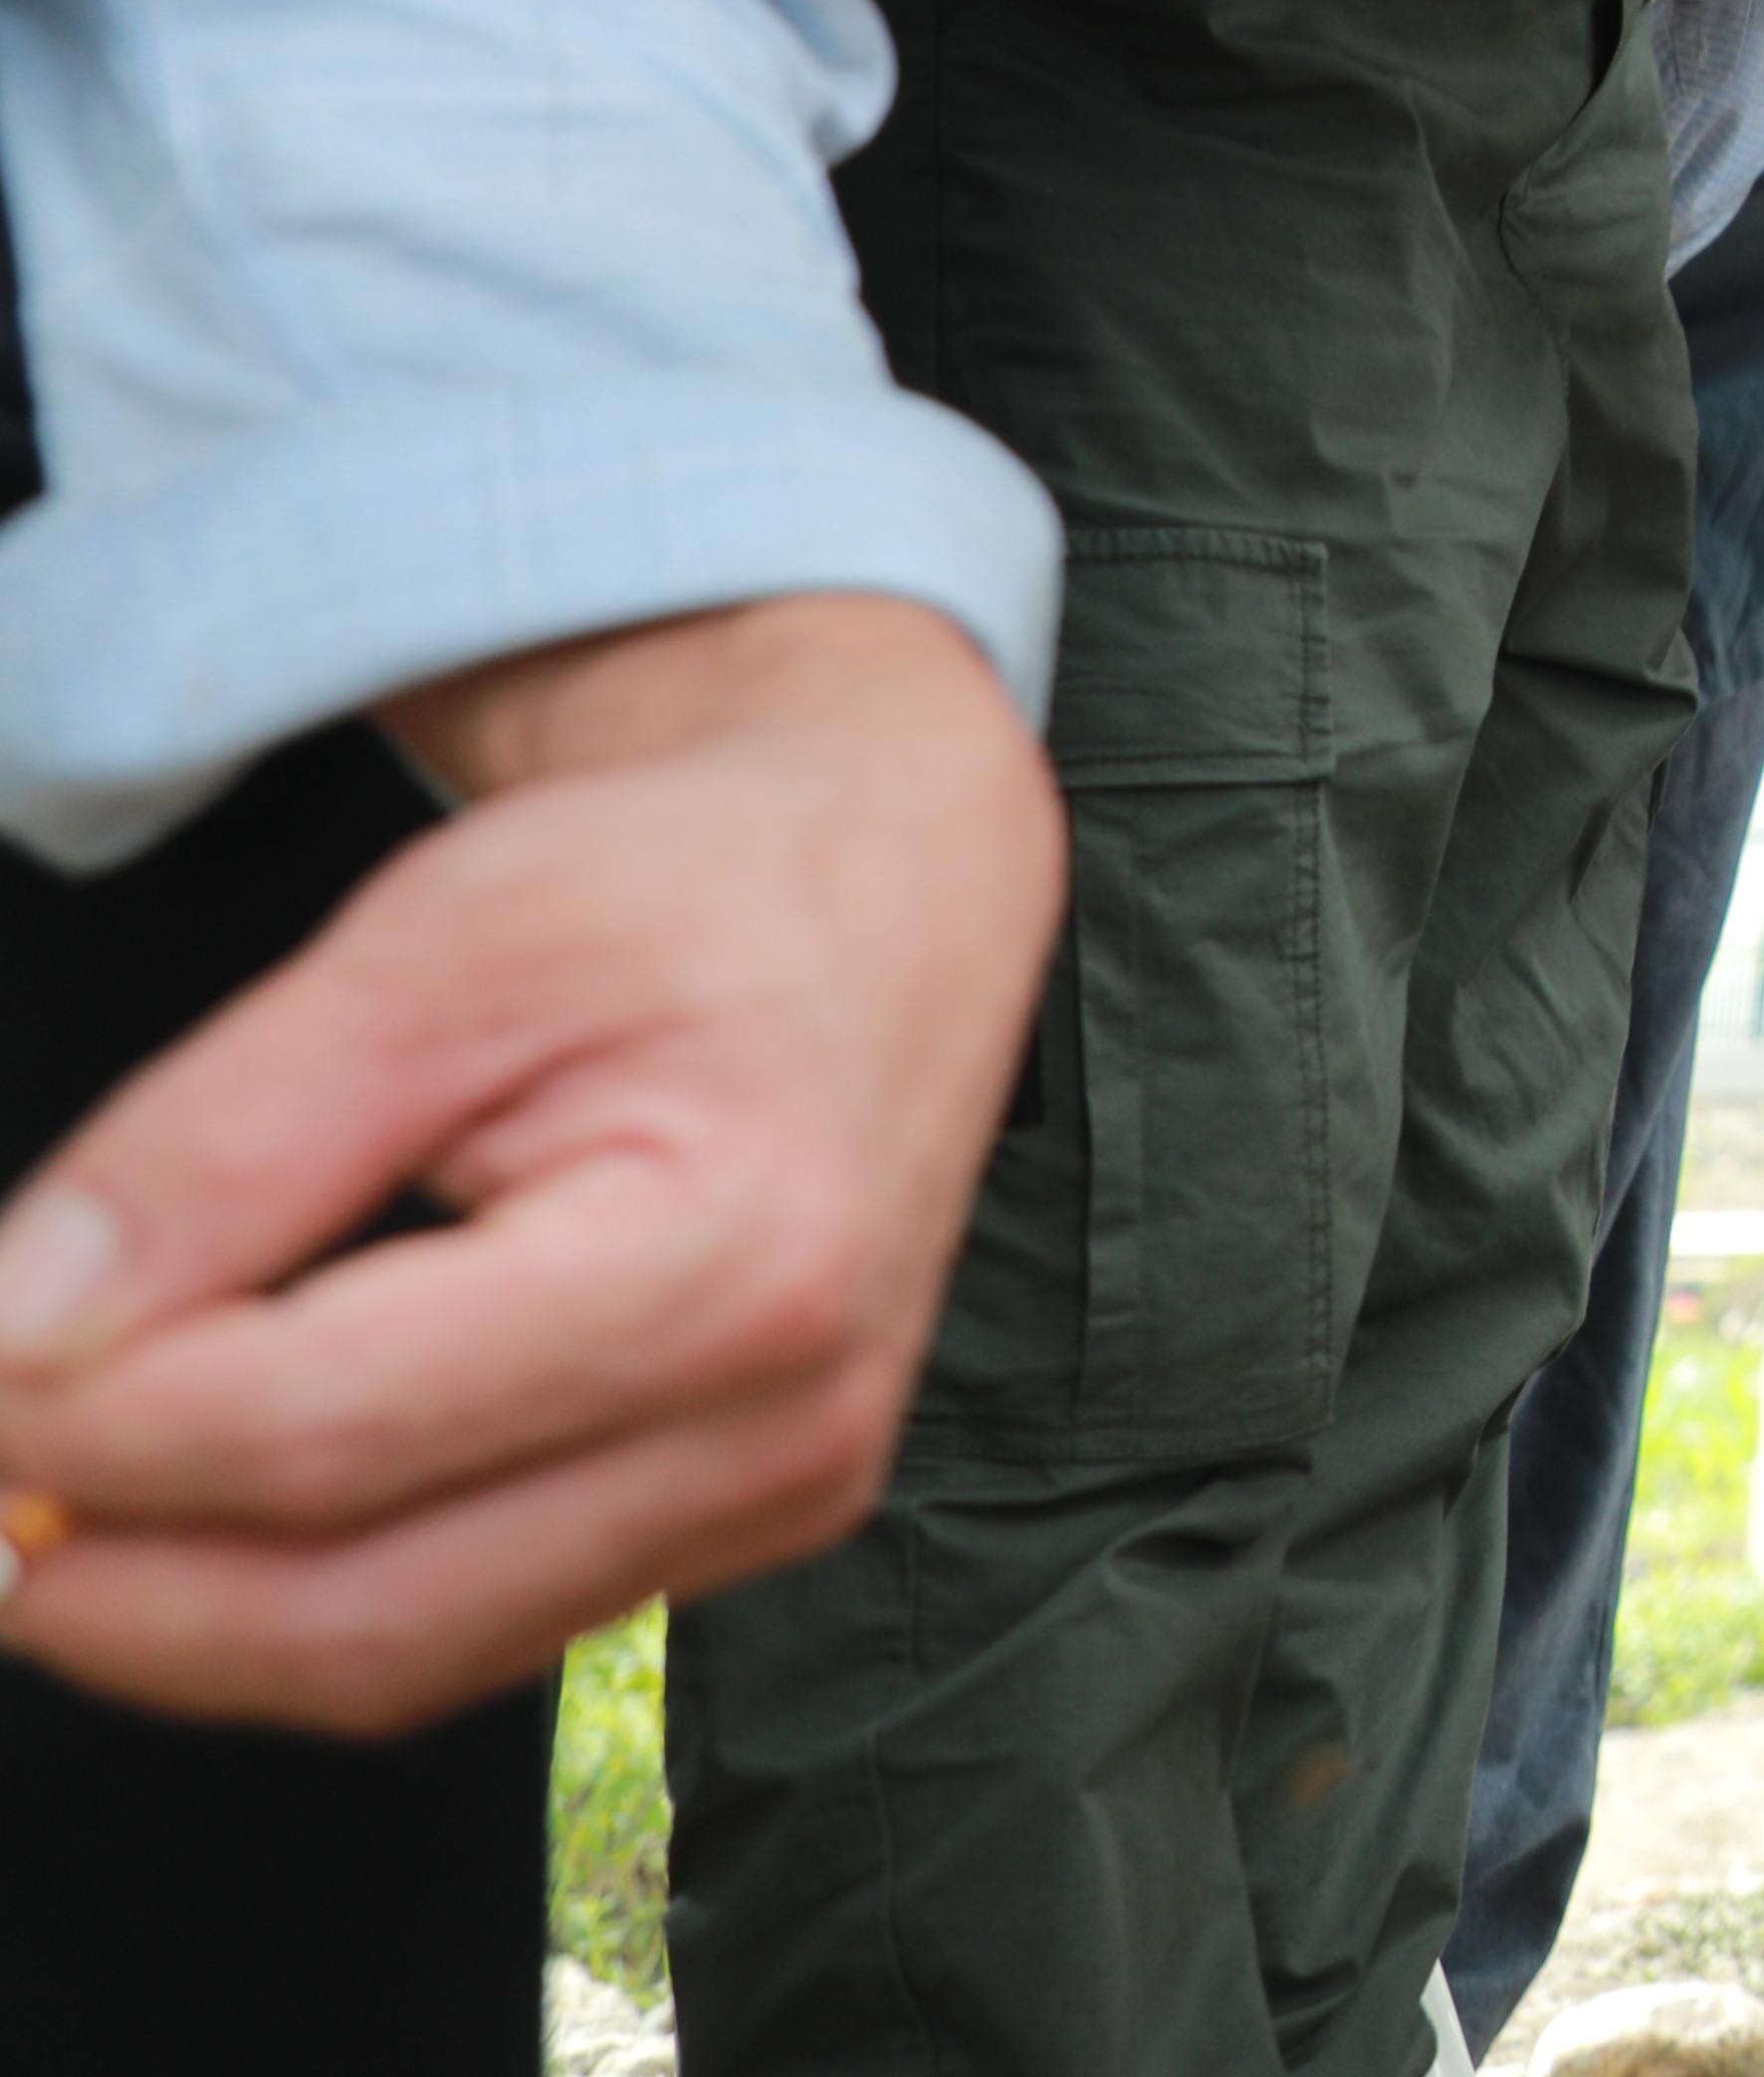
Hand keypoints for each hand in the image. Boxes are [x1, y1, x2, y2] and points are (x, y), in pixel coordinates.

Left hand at [0, 596, 1062, 1732]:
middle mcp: (782, 1423)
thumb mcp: (431, 943)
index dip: (76, 1428)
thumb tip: (8, 1339)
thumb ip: (215, 1149)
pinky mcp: (749, 1522)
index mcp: (735, 1259)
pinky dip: (292, 1593)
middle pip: (349, 1617)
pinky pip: (466, 1630)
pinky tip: (203, 1491)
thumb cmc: (690, 887)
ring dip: (174, 1616)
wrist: (898, 880)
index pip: (318, 1432)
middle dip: (97, 1584)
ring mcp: (778, 1494)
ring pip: (394, 1659)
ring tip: (47, 1488)